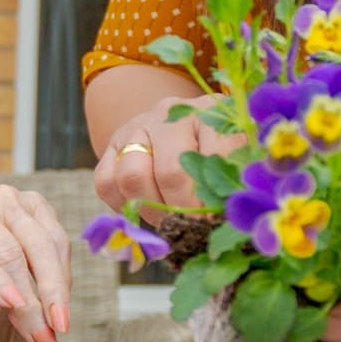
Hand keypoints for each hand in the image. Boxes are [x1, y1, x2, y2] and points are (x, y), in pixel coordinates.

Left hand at [0, 183, 76, 341]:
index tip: (14, 304)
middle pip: (8, 253)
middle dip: (30, 300)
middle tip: (44, 336)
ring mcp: (6, 198)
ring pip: (40, 246)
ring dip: (54, 291)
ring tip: (59, 326)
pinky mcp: (34, 201)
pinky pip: (56, 239)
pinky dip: (62, 275)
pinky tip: (60, 302)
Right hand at [91, 103, 226, 219]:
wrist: (180, 131)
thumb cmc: (216, 153)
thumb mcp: (234, 160)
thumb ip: (235, 181)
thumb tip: (228, 222)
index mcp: (210, 113)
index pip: (213, 159)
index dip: (216, 198)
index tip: (218, 222)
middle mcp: (170, 113)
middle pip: (170, 172)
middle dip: (183, 211)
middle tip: (193, 228)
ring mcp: (137, 126)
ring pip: (132, 177)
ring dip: (152, 211)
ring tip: (170, 222)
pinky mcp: (112, 144)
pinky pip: (106, 182)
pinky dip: (123, 207)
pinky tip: (144, 212)